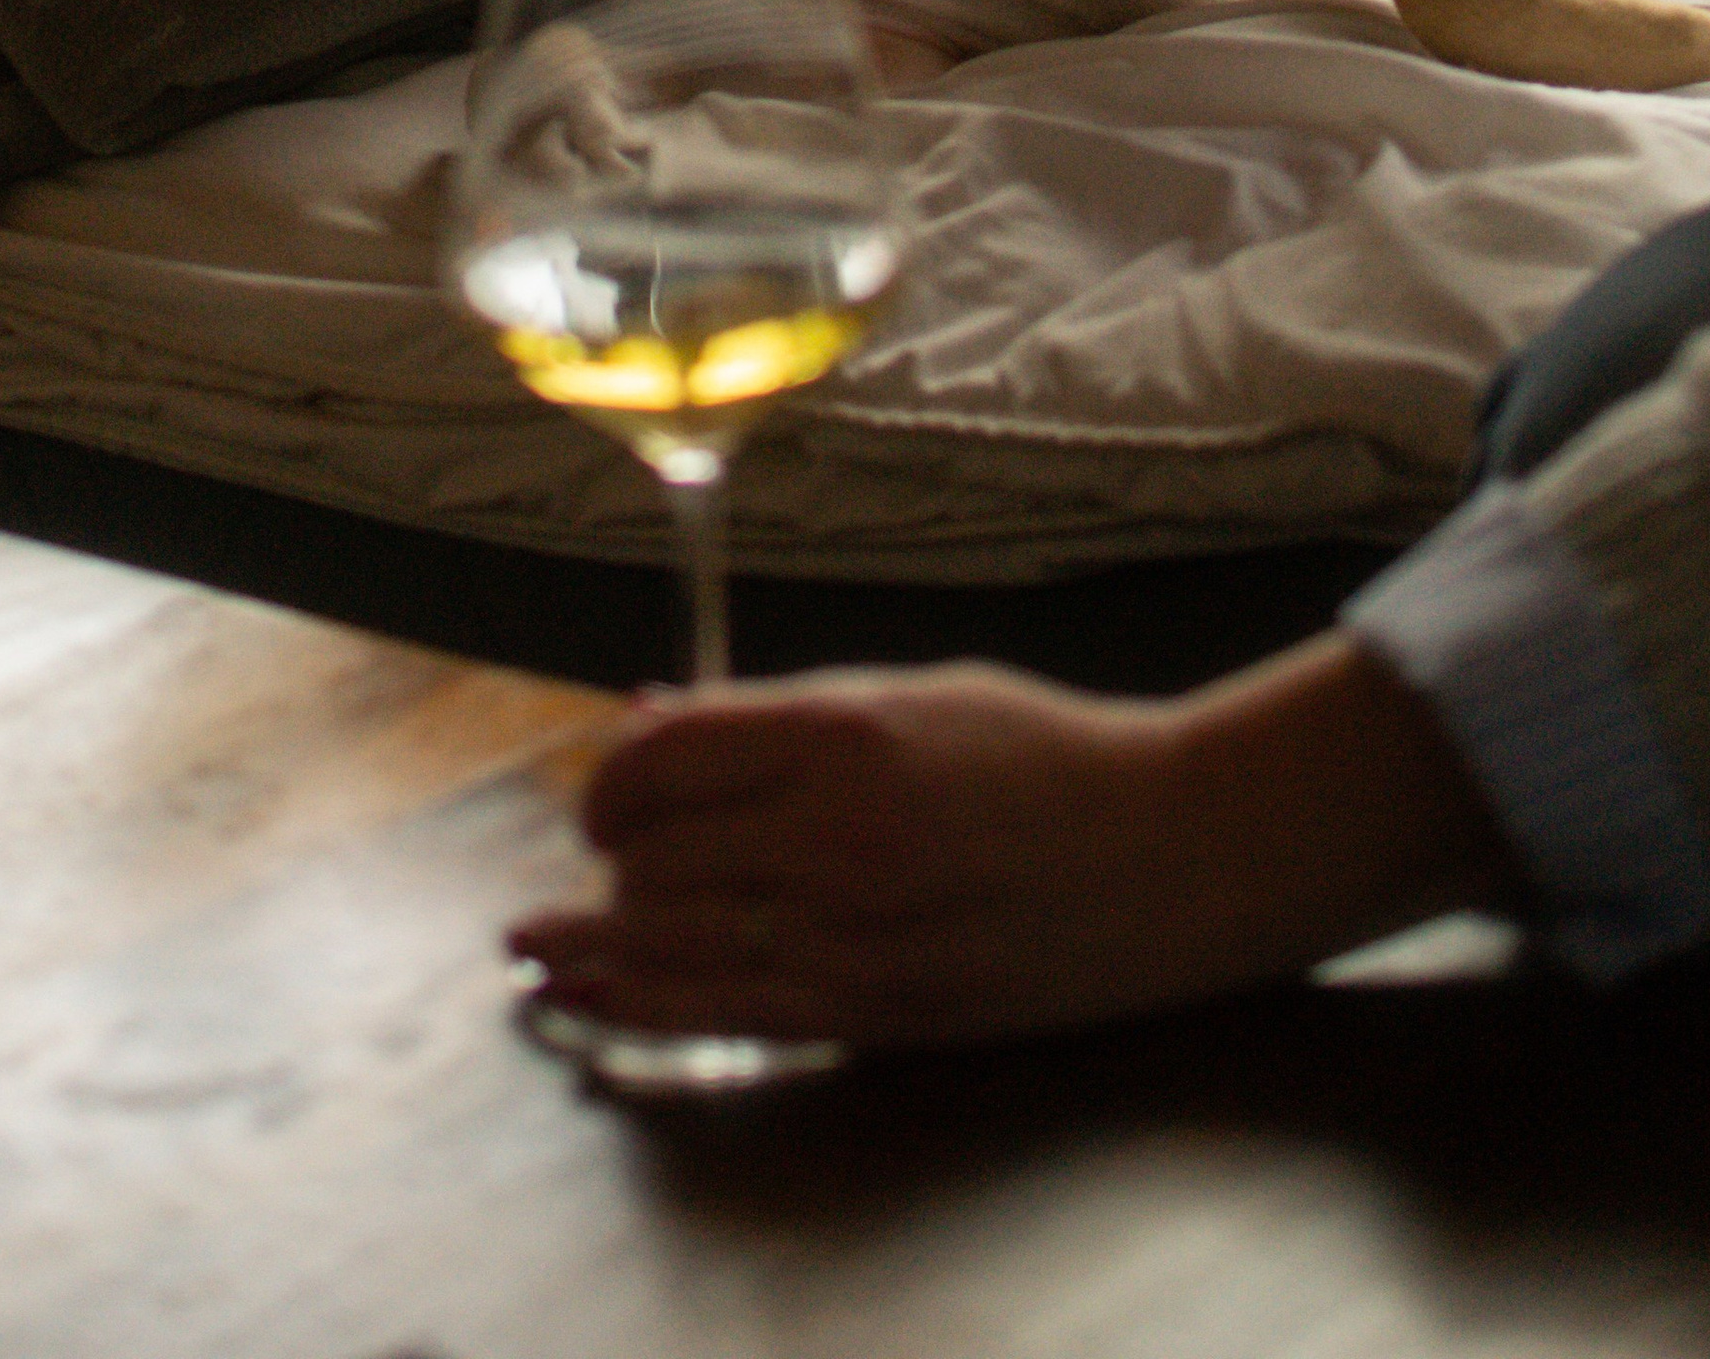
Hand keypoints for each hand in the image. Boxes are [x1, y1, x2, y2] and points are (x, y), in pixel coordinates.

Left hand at [508, 638, 1521, 1053]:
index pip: (663, 759)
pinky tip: (587, 997)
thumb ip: (770, 717)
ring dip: (598, 943)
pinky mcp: (878, 1012)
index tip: (606, 791)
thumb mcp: (906, 695)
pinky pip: (726, 1014)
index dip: (611, 778)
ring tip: (538, 948)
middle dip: (610, 860)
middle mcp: (839, 835)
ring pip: (675, 942)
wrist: (1171, 855)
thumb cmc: (1041, 755)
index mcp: (845, 732)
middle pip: (656, 855)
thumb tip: (645, 719)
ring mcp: (857, 934)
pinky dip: (640, 1006)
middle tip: (603, 861)